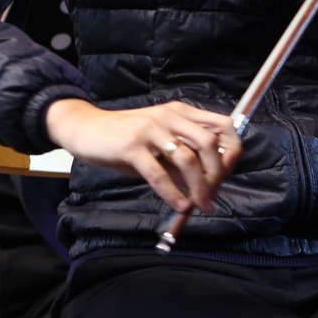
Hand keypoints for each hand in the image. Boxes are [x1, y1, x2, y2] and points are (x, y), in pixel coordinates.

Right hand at [44, 98, 241, 212]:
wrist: (85, 128)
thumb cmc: (125, 139)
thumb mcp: (158, 144)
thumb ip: (180, 159)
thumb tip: (206, 186)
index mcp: (182, 112)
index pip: (222, 125)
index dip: (231, 149)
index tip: (228, 172)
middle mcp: (170, 116)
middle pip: (209, 142)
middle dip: (216, 172)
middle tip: (212, 195)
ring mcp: (151, 129)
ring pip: (187, 158)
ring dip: (198, 186)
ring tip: (200, 205)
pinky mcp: (131, 146)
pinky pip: (158, 173)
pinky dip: (172, 192)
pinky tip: (179, 205)